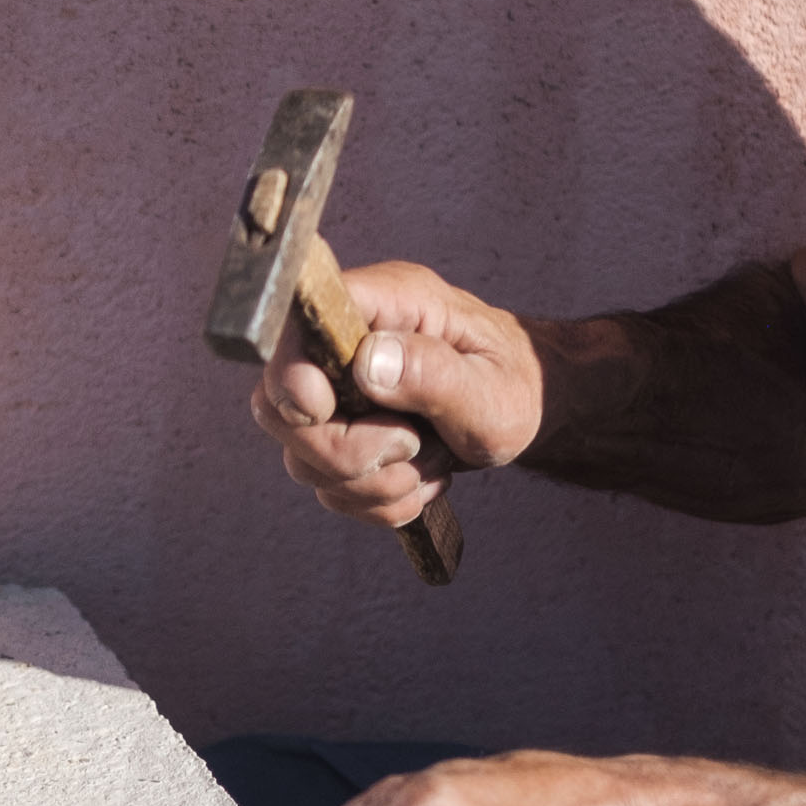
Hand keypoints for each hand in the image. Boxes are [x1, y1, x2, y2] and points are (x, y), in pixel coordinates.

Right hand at [249, 261, 544, 529]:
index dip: (291, 375)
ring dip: (374, 483)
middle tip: (413, 445)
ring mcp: (334, 393)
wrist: (526, 407)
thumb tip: (366, 362)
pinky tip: (421, 476)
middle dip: (345, 452)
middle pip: (279, 409)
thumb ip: (434, 374)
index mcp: (381, 304)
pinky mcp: (336, 434)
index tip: (323, 410)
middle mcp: (342, 344)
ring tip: (432, 459)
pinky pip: (329, 489)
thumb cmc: (515, 385)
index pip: (296, 324)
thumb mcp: (494, 389)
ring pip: (303, 462)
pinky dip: (378, 501)